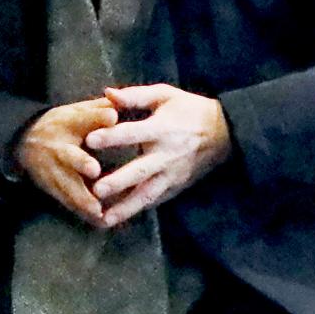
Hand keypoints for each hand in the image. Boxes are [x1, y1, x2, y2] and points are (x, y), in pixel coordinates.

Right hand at [11, 98, 116, 225]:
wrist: (24, 142)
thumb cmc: (61, 125)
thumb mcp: (75, 112)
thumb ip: (98, 109)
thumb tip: (120, 101)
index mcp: (67, 124)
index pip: (82, 117)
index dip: (96, 117)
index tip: (112, 116)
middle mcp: (58, 148)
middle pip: (69, 155)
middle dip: (80, 162)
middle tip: (95, 170)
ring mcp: (53, 170)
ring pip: (67, 185)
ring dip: (82, 198)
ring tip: (99, 210)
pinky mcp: (52, 188)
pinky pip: (68, 202)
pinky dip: (83, 213)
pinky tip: (100, 222)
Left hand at [85, 84, 230, 227]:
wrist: (224, 132)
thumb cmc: (188, 109)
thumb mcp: (165, 95)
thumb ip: (135, 96)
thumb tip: (107, 93)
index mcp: (161, 129)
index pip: (133, 133)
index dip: (112, 136)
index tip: (89, 140)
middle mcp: (166, 155)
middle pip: (140, 170)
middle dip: (118, 181)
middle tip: (96, 191)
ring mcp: (172, 174)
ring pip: (147, 194)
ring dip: (126, 208)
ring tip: (104, 219)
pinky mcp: (176, 186)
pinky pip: (155, 200)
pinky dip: (138, 210)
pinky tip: (119, 219)